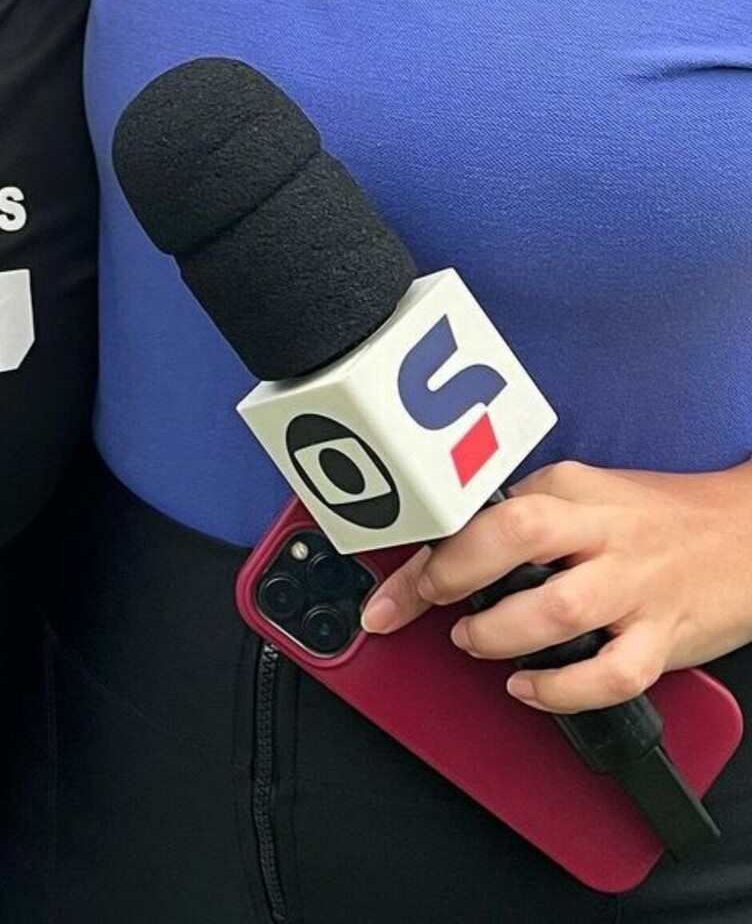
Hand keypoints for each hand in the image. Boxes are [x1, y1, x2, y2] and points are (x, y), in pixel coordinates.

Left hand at [361, 458, 751, 712]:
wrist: (747, 534)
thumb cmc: (657, 519)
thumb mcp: (587, 496)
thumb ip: (526, 515)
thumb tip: (445, 551)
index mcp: (574, 488)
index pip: (487, 511)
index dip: (430, 557)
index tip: (390, 595)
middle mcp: (603, 531)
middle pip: (516, 535)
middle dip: (456, 578)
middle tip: (433, 608)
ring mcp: (635, 586)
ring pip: (558, 609)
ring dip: (501, 635)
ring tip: (478, 644)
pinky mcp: (662, 637)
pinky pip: (609, 675)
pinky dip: (560, 691)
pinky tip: (530, 687)